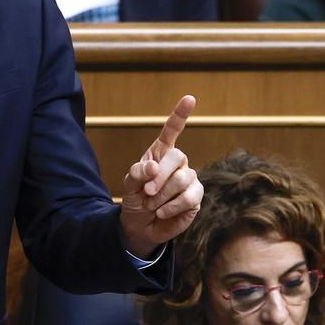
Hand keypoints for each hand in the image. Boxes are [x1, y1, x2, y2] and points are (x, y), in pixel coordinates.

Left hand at [119, 95, 203, 258]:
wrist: (141, 226)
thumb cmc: (135, 200)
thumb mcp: (128, 186)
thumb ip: (137, 173)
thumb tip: (153, 167)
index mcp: (160, 154)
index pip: (172, 131)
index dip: (180, 115)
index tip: (190, 98)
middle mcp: (178, 163)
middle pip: (177, 157)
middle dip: (159, 176)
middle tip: (146, 192)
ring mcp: (189, 179)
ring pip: (183, 179)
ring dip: (162, 195)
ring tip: (151, 204)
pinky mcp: (195, 198)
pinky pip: (189, 197)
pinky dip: (172, 206)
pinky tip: (162, 212)